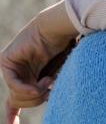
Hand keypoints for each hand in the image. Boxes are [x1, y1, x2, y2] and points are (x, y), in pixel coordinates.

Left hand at [1, 0, 77, 122]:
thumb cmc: (64, 47)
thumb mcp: (56, 74)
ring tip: (49, 81)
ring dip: (36, 93)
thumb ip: (45, 89)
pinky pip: (13, 85)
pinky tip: (41, 83)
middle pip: (19, 101)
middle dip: (36, 100)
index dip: (13, 115)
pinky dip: (28, 88)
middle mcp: (17, 74)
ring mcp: (10, 68)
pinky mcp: (5, 62)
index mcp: (27, 77)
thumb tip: (42, 99)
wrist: (58, 27)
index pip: (14, 101)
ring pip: (16, 96)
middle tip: (50, 90)